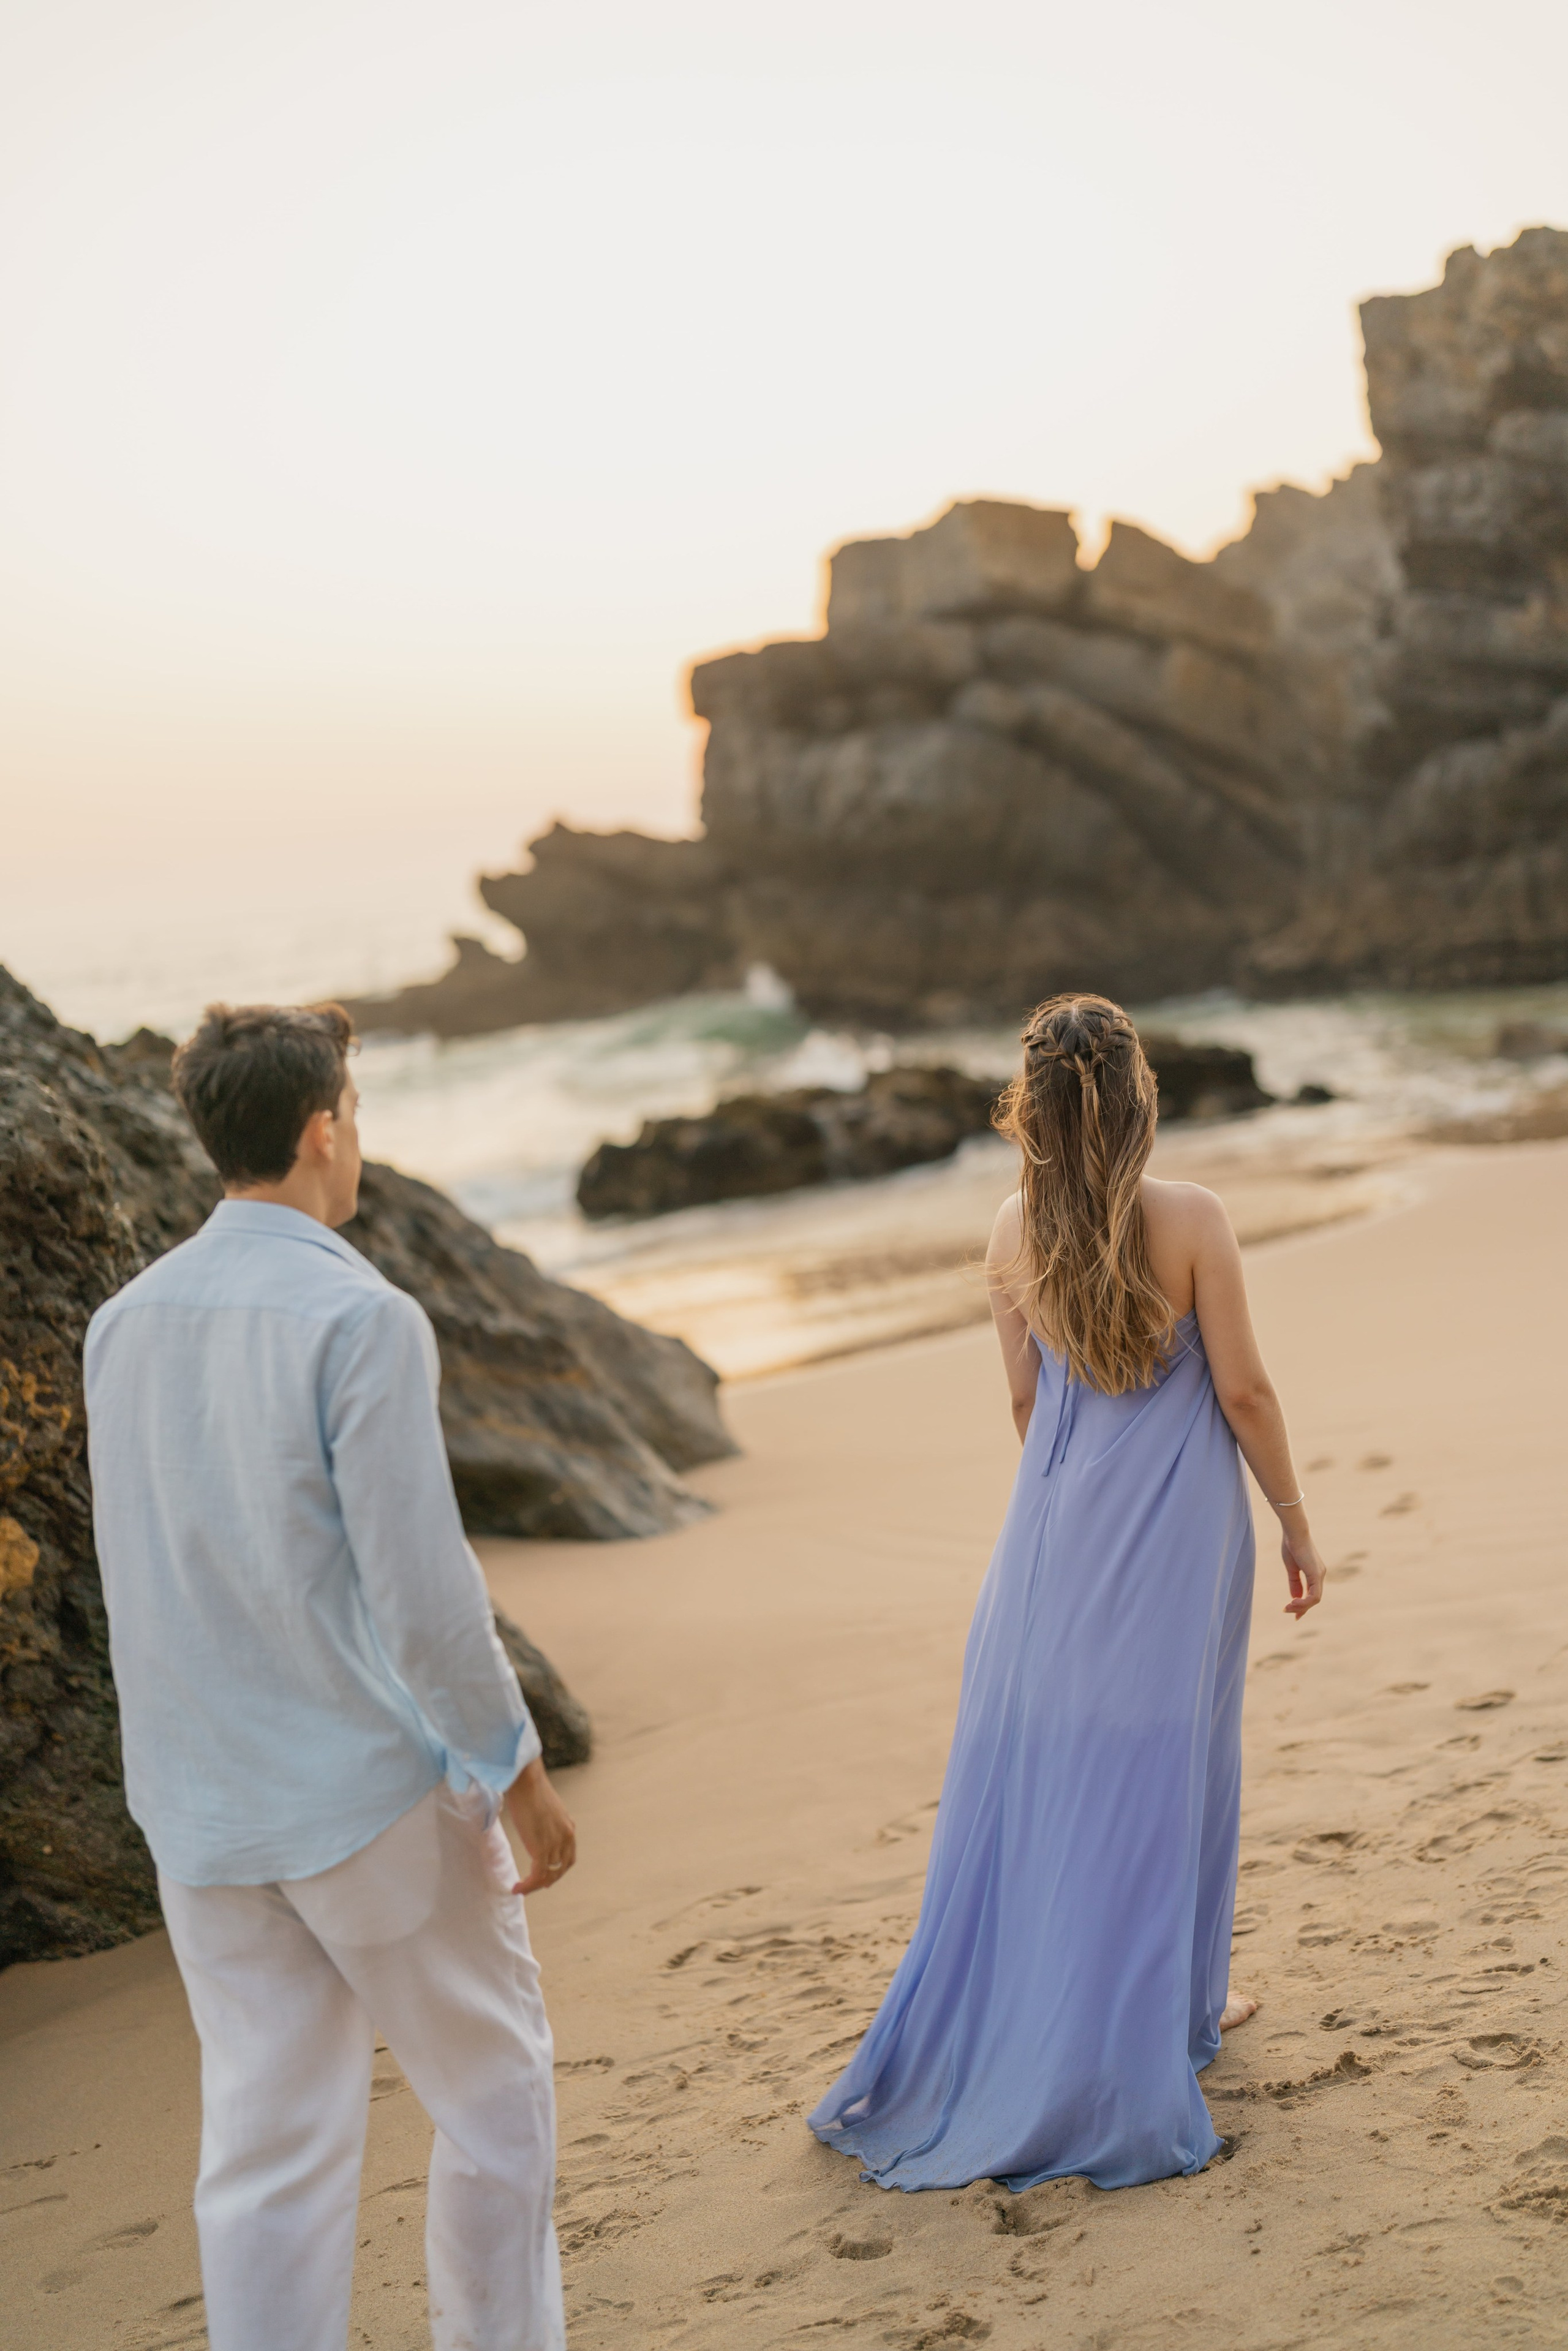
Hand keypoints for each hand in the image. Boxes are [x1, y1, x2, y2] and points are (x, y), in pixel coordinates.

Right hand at [505, 1758, 576, 1894]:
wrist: (526, 1780)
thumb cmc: (529, 1787)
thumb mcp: (543, 1807)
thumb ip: (544, 1820)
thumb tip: (532, 1821)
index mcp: (568, 1827)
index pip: (568, 1856)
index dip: (558, 1870)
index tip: (546, 1876)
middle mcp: (566, 1837)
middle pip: (560, 1869)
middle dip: (548, 1880)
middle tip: (532, 1886)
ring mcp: (555, 1843)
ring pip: (548, 1875)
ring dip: (534, 1885)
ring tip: (520, 1888)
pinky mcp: (541, 1848)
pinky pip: (537, 1875)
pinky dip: (528, 1886)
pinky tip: (516, 1888)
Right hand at [1281, 1524, 1324, 1619]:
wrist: (1293, 1533)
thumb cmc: (1291, 1546)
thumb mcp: (1291, 1568)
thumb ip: (1294, 1582)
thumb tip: (1295, 1597)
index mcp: (1315, 1573)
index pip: (1312, 1594)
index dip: (1303, 1605)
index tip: (1294, 1614)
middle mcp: (1320, 1575)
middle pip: (1314, 1599)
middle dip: (1300, 1608)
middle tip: (1286, 1610)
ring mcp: (1320, 1575)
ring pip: (1315, 1599)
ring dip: (1301, 1606)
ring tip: (1288, 1607)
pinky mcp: (1316, 1575)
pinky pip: (1314, 1595)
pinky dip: (1304, 1602)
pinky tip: (1293, 1602)